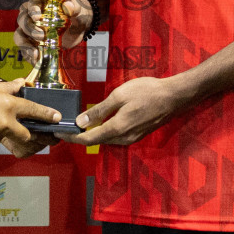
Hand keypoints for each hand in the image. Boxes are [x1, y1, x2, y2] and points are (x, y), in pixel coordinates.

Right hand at [13, 0, 92, 63]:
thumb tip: (67, 5)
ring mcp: (29, 29)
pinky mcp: (30, 42)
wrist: (77, 28)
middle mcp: (31, 13)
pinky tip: (36, 59)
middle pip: (22, 18)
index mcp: (42, 0)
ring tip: (35, 52)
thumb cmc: (76, 14)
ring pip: (19, 34)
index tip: (37, 16)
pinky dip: (28, 54)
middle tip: (41, 35)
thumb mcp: (79, 10)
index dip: (32, 7)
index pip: (32, 0)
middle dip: (29, 28)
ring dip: (25, 44)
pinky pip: (24, 48)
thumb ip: (74, 7)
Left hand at [69, 76, 184, 146]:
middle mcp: (124, 138)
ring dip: (93, 134)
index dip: (72, 138)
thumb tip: (81, 122)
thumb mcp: (119, 96)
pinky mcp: (138, 134)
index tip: (60, 133)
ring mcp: (132, 138)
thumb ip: (99, 110)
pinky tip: (101, 122)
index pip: (89, 139)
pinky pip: (117, 136)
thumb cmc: (147, 92)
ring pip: (107, 139)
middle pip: (97, 141)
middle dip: (81, 136)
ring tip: (80, 124)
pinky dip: (105, 131)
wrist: (174, 97)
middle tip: (67, 126)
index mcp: (117, 128)